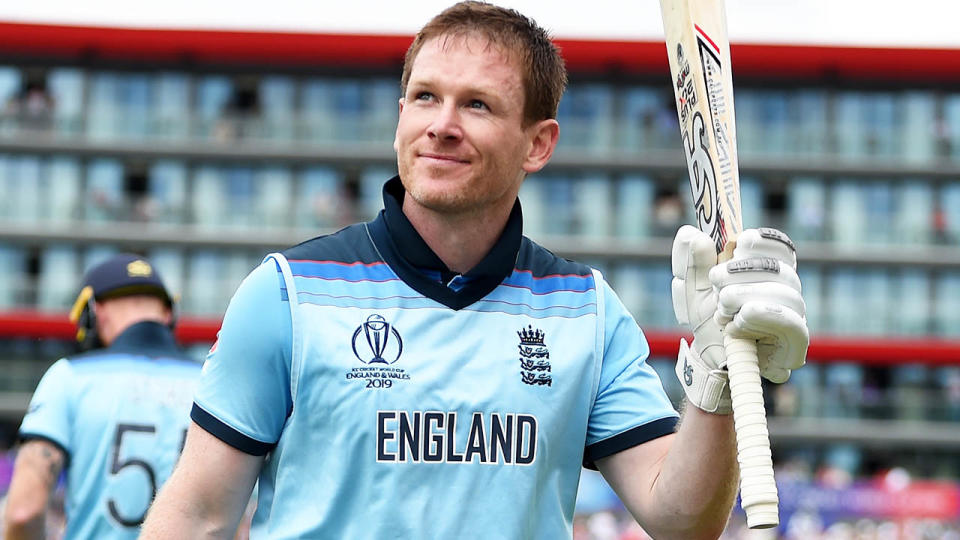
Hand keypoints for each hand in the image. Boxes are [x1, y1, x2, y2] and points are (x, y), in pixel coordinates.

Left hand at [671, 226, 808, 413]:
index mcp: (768, 273)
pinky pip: (792, 323)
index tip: (741, 240)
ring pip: (786, 293)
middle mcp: (787, 291)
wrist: (710, 362)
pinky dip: (761, 317)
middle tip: (716, 280)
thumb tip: (692, 234)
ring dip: (746, 296)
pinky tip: (737, 322)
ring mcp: (795, 317)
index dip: (764, 241)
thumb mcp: (693, 290)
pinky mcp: (796, 344)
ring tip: (721, 311)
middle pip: (781, 268)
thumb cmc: (708, 322)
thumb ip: (692, 262)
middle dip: (742, 271)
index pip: (781, 248)